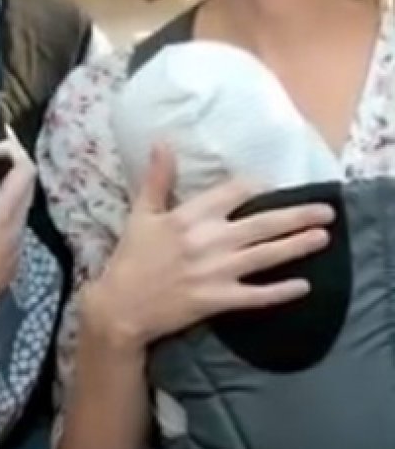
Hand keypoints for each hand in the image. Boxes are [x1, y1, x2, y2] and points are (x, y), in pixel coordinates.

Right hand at [0, 133, 35, 351]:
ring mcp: (14, 254)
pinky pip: (13, 233)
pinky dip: (4, 216)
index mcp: (2, 218)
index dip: (15, 152)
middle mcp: (16, 234)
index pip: (25, 175)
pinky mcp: (7, 269)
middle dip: (14, 169)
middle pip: (26, 193)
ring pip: (20, 213)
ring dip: (9, 194)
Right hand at [85, 145, 334, 349]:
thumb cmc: (130, 257)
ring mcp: (216, 271)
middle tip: (326, 211)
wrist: (121, 306)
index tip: (269, 185)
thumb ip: (157, 179)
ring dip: (297, 246)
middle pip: (262, 223)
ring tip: (322, 237)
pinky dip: (281, 291)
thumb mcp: (140, 213)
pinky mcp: (218, 299)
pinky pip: (257, 295)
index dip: (255, 186)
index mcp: (189, 216)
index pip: (233, 192)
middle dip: (297, 216)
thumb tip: (162, 142)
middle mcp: (208, 241)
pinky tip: (302, 285)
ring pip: (267, 255)